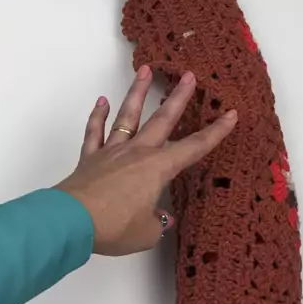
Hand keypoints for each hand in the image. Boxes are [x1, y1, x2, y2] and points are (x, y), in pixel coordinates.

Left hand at [56, 66, 236, 255]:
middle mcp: (138, 153)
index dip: (215, 132)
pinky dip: (98, 116)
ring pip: (127, 116)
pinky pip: (95, 133)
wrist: (71, 221)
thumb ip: (157, 223)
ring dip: (137, 93)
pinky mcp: (90, 158)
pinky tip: (102, 101)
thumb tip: (161, 217)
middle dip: (179, 97)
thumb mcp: (146, 233)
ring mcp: (112, 152)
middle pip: (162, 120)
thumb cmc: (115, 226)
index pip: (194, 147)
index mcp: (158, 168)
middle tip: (189, 75)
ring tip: (145, 70)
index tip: (231, 114)